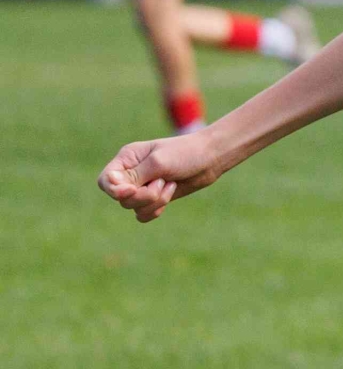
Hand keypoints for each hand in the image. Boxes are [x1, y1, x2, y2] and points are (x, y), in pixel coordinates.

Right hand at [97, 131, 226, 222]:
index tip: (131, 190)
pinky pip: (143, 214)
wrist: (210, 159)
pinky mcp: (154, 198)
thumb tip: (113, 186)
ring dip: (154, 200)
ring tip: (170, 184)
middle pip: (120, 198)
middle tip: (162, 183)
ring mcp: (142, 187)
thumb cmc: (185, 154)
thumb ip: (135, 176)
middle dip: (143, 196)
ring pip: (133, 207)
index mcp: (127, 159)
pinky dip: (156, 209)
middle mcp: (131, 174)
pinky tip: (170, 194)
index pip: (105, 180)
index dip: (114, 190)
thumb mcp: (159, 163)